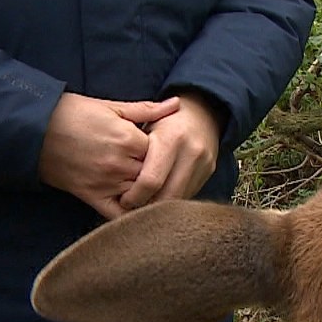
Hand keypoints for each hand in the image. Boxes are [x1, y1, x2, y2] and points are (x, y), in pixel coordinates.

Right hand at [39, 93, 180, 218]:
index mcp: (128, 139)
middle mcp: (120, 163)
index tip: (166, 149)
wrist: (33, 129)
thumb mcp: (111, 107)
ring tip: (157, 189)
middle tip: (167, 172)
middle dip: (161, 173)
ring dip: (150, 194)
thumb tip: (177, 104)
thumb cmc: (72, 113)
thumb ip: (147, 110)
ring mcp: (105, 182)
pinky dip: (131, 215)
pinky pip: (117, 214)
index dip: (165, 151)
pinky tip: (138, 209)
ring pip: (142, 195)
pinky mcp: (90, 196)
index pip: (162, 152)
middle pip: (155, 175)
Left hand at [118, 91, 223, 210]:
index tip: (123, 200)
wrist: (202, 113)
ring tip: (143, 204)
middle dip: (147, 206)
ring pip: (178, 199)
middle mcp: (191, 152)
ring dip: (160, 206)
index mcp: (171, 138)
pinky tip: (159, 196)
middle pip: (167, 195)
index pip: (151, 180)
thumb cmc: (165, 120)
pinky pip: (187, 195)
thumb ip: (131, 147)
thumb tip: (113, 177)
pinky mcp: (209, 172)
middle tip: (131, 208)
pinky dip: (172, 200)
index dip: (135, 196)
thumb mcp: (145, 124)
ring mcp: (204, 163)